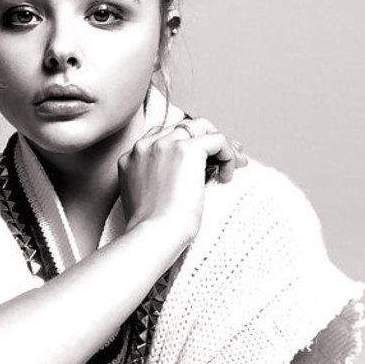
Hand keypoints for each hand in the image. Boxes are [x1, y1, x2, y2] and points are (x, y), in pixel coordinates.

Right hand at [118, 115, 247, 248]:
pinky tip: (227, 176)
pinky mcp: (187, 149)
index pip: (164, 137)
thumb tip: (189, 176)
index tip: (204, 162)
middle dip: (207, 140)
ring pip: (202, 127)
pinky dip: (228, 155)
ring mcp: (165, 144)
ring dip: (220, 145)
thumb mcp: (147, 200)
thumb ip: (157, 181)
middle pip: (184, 128)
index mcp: (131, 158)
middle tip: (226, 159)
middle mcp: (145, 145)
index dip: (188, 146)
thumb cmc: (152, 230)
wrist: (154, 236)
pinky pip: (217, 139)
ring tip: (233, 166)